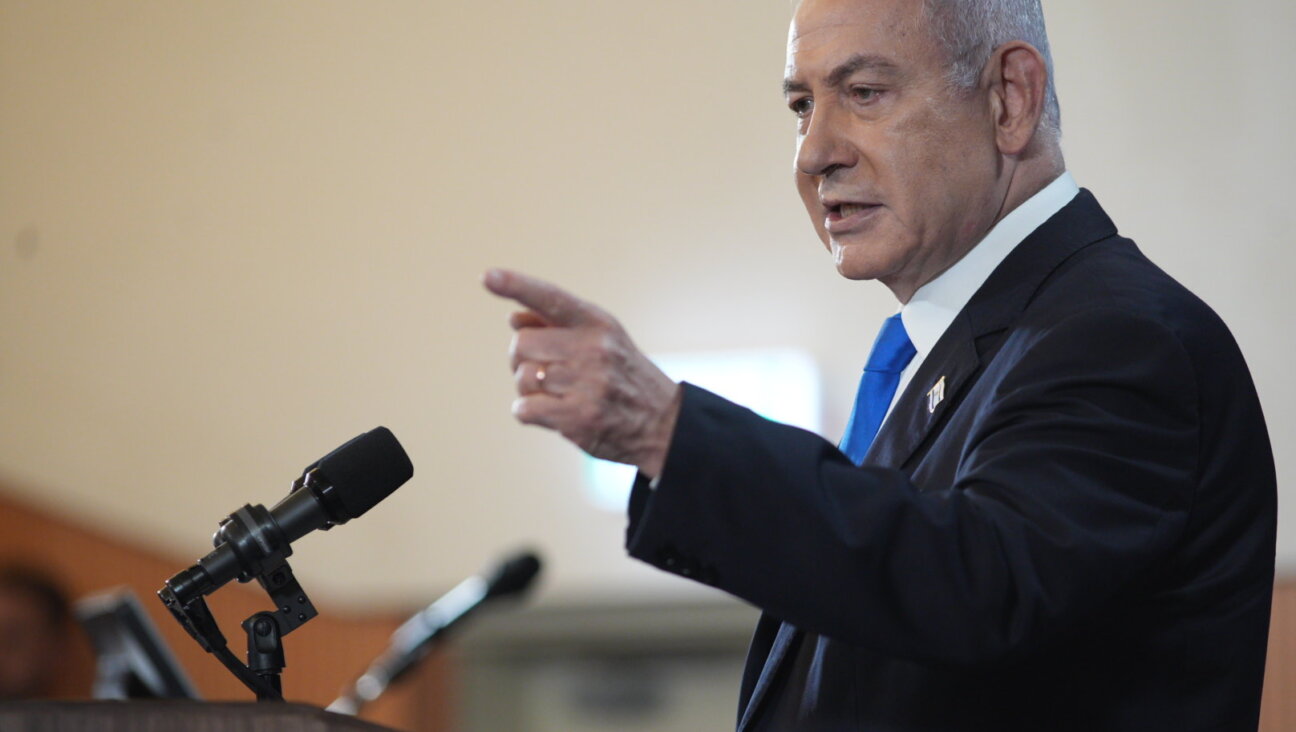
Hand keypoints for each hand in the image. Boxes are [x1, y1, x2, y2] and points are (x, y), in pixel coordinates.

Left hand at [484, 268, 681, 477]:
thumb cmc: (622, 375)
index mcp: (597, 323)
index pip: (550, 298)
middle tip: (544, 371)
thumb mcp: (602, 338)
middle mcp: (593, 349)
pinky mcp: (578, 418)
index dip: (516, 285)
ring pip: (521, 378)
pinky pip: (524, 409)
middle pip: (521, 344)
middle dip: (522, 359)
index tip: (488, 277)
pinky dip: (528, 412)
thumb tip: (514, 319)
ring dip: (528, 389)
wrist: (663, 422)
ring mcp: (587, 384)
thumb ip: (557, 324)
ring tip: (557, 394)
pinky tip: (551, 412)